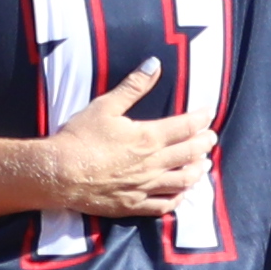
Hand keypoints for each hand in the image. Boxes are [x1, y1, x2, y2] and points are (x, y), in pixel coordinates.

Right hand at [31, 61, 207, 230]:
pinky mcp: (133, 205)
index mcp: (149, 138)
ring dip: (197, 171)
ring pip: (182, 181)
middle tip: (211, 137)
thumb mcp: (106, 106)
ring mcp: (145, 187)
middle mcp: (153, 164)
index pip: (185, 127)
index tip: (208, 114)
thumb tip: (154, 64)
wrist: (58, 173)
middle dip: (204, 144)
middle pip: (189, 154)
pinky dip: (177, 199)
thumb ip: (133, 86)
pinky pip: (163, 205)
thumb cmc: (80, 137)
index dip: (200, 119)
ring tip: (204, 165)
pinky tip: (181, 194)